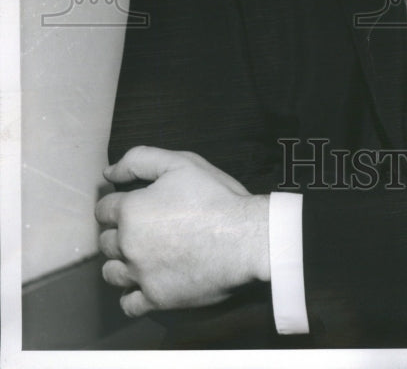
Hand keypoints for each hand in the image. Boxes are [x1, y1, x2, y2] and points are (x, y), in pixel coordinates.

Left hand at [95, 146, 270, 316]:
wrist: (245, 238)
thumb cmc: (215, 197)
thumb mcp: (181, 162)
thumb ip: (140, 159)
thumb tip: (109, 172)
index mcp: (131, 210)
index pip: (103, 209)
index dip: (117, 203)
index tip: (134, 204)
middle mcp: (128, 245)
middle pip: (105, 241)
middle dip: (119, 232)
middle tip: (145, 227)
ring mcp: (140, 275)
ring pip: (111, 272)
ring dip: (121, 263)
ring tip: (142, 255)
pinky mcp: (156, 299)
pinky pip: (128, 303)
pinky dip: (132, 294)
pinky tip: (145, 283)